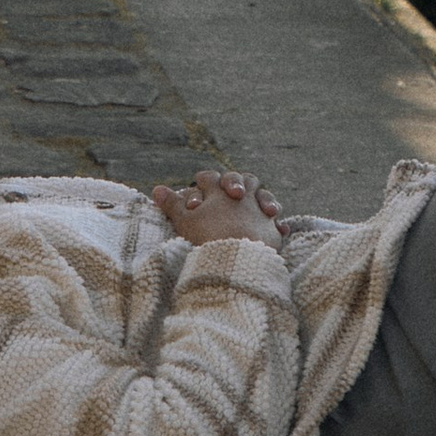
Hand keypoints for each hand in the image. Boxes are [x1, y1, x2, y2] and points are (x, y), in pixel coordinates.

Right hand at [153, 169, 282, 246]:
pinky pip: (276, 223)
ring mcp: (258, 211)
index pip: (210, 177)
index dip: (204, 179)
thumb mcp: (185, 221)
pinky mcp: (271, 230)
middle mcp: (242, 197)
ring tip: (261, 208)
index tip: (199, 181)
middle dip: (237, 182)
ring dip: (263, 199)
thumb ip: (172, 204)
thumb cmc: (207, 238)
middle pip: (243, 179)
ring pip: (263, 195)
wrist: (236, 257)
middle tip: (233, 193)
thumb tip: (156, 189)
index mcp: (219, 191)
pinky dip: (276, 225)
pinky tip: (279, 228)